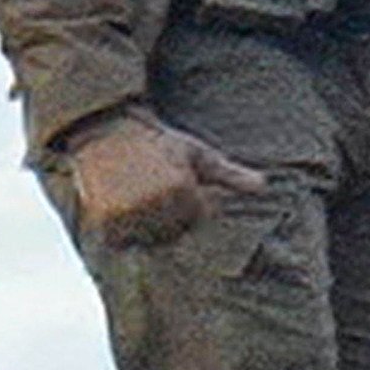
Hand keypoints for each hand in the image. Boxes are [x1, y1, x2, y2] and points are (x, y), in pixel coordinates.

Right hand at [66, 112, 267, 246]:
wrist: (105, 128)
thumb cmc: (156, 140)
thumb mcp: (195, 153)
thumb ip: (230, 174)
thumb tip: (264, 186)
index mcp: (182, 187)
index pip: (197, 217)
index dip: (188, 198)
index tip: (171, 175)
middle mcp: (157, 202)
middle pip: (173, 231)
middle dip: (167, 214)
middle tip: (150, 183)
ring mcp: (130, 212)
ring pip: (148, 238)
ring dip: (143, 223)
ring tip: (135, 191)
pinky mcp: (105, 218)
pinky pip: (121, 241)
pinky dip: (120, 230)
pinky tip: (118, 202)